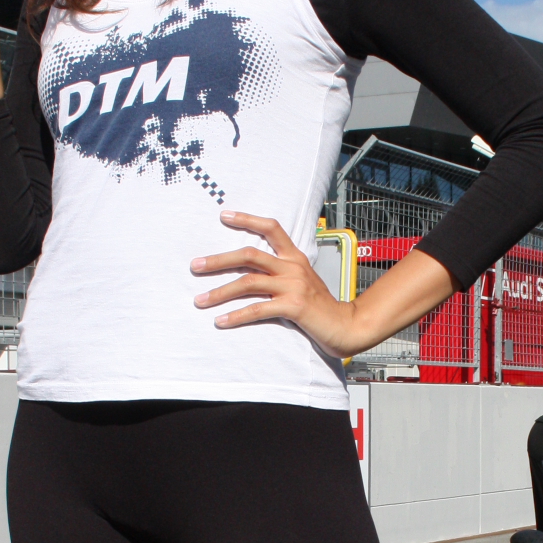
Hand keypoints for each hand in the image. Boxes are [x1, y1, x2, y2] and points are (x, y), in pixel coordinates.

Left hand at [192, 213, 355, 354]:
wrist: (346, 326)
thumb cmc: (321, 307)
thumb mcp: (304, 282)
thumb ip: (283, 274)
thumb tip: (253, 274)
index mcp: (295, 258)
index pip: (271, 228)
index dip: (247, 219)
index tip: (224, 216)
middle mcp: (293, 267)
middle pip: (249, 255)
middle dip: (219, 260)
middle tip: (195, 266)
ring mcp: (294, 286)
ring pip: (248, 282)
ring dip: (220, 292)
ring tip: (200, 300)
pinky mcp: (294, 307)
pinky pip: (258, 309)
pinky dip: (237, 316)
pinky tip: (221, 321)